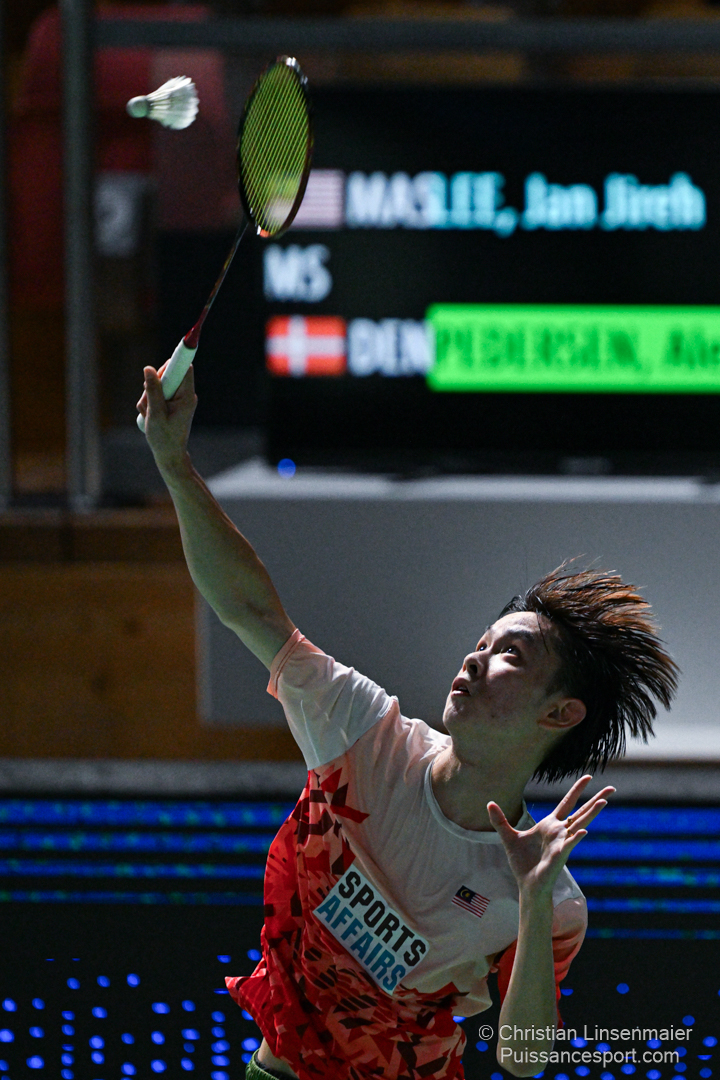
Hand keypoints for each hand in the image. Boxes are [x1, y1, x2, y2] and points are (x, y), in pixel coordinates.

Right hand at [136, 362, 196, 470]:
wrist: (169, 455)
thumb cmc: (164, 437)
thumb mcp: (155, 413)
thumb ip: (153, 390)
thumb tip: (149, 368)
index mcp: (186, 396)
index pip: (184, 369)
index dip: (173, 361)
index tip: (167, 355)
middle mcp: (185, 395)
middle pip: (168, 375)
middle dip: (153, 385)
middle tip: (147, 403)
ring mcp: (179, 399)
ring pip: (159, 385)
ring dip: (148, 397)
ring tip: (148, 415)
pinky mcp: (172, 404)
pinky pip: (158, 395)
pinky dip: (150, 403)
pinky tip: (149, 417)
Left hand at [487, 775, 614, 899]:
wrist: (526, 885)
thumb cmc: (522, 863)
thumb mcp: (508, 837)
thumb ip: (500, 820)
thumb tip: (488, 803)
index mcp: (550, 825)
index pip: (566, 803)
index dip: (577, 790)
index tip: (589, 777)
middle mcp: (559, 832)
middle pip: (580, 812)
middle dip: (595, 799)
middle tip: (612, 788)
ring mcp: (562, 843)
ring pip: (580, 825)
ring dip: (591, 813)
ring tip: (604, 801)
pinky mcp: (559, 856)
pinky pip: (569, 844)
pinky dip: (576, 837)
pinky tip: (584, 831)